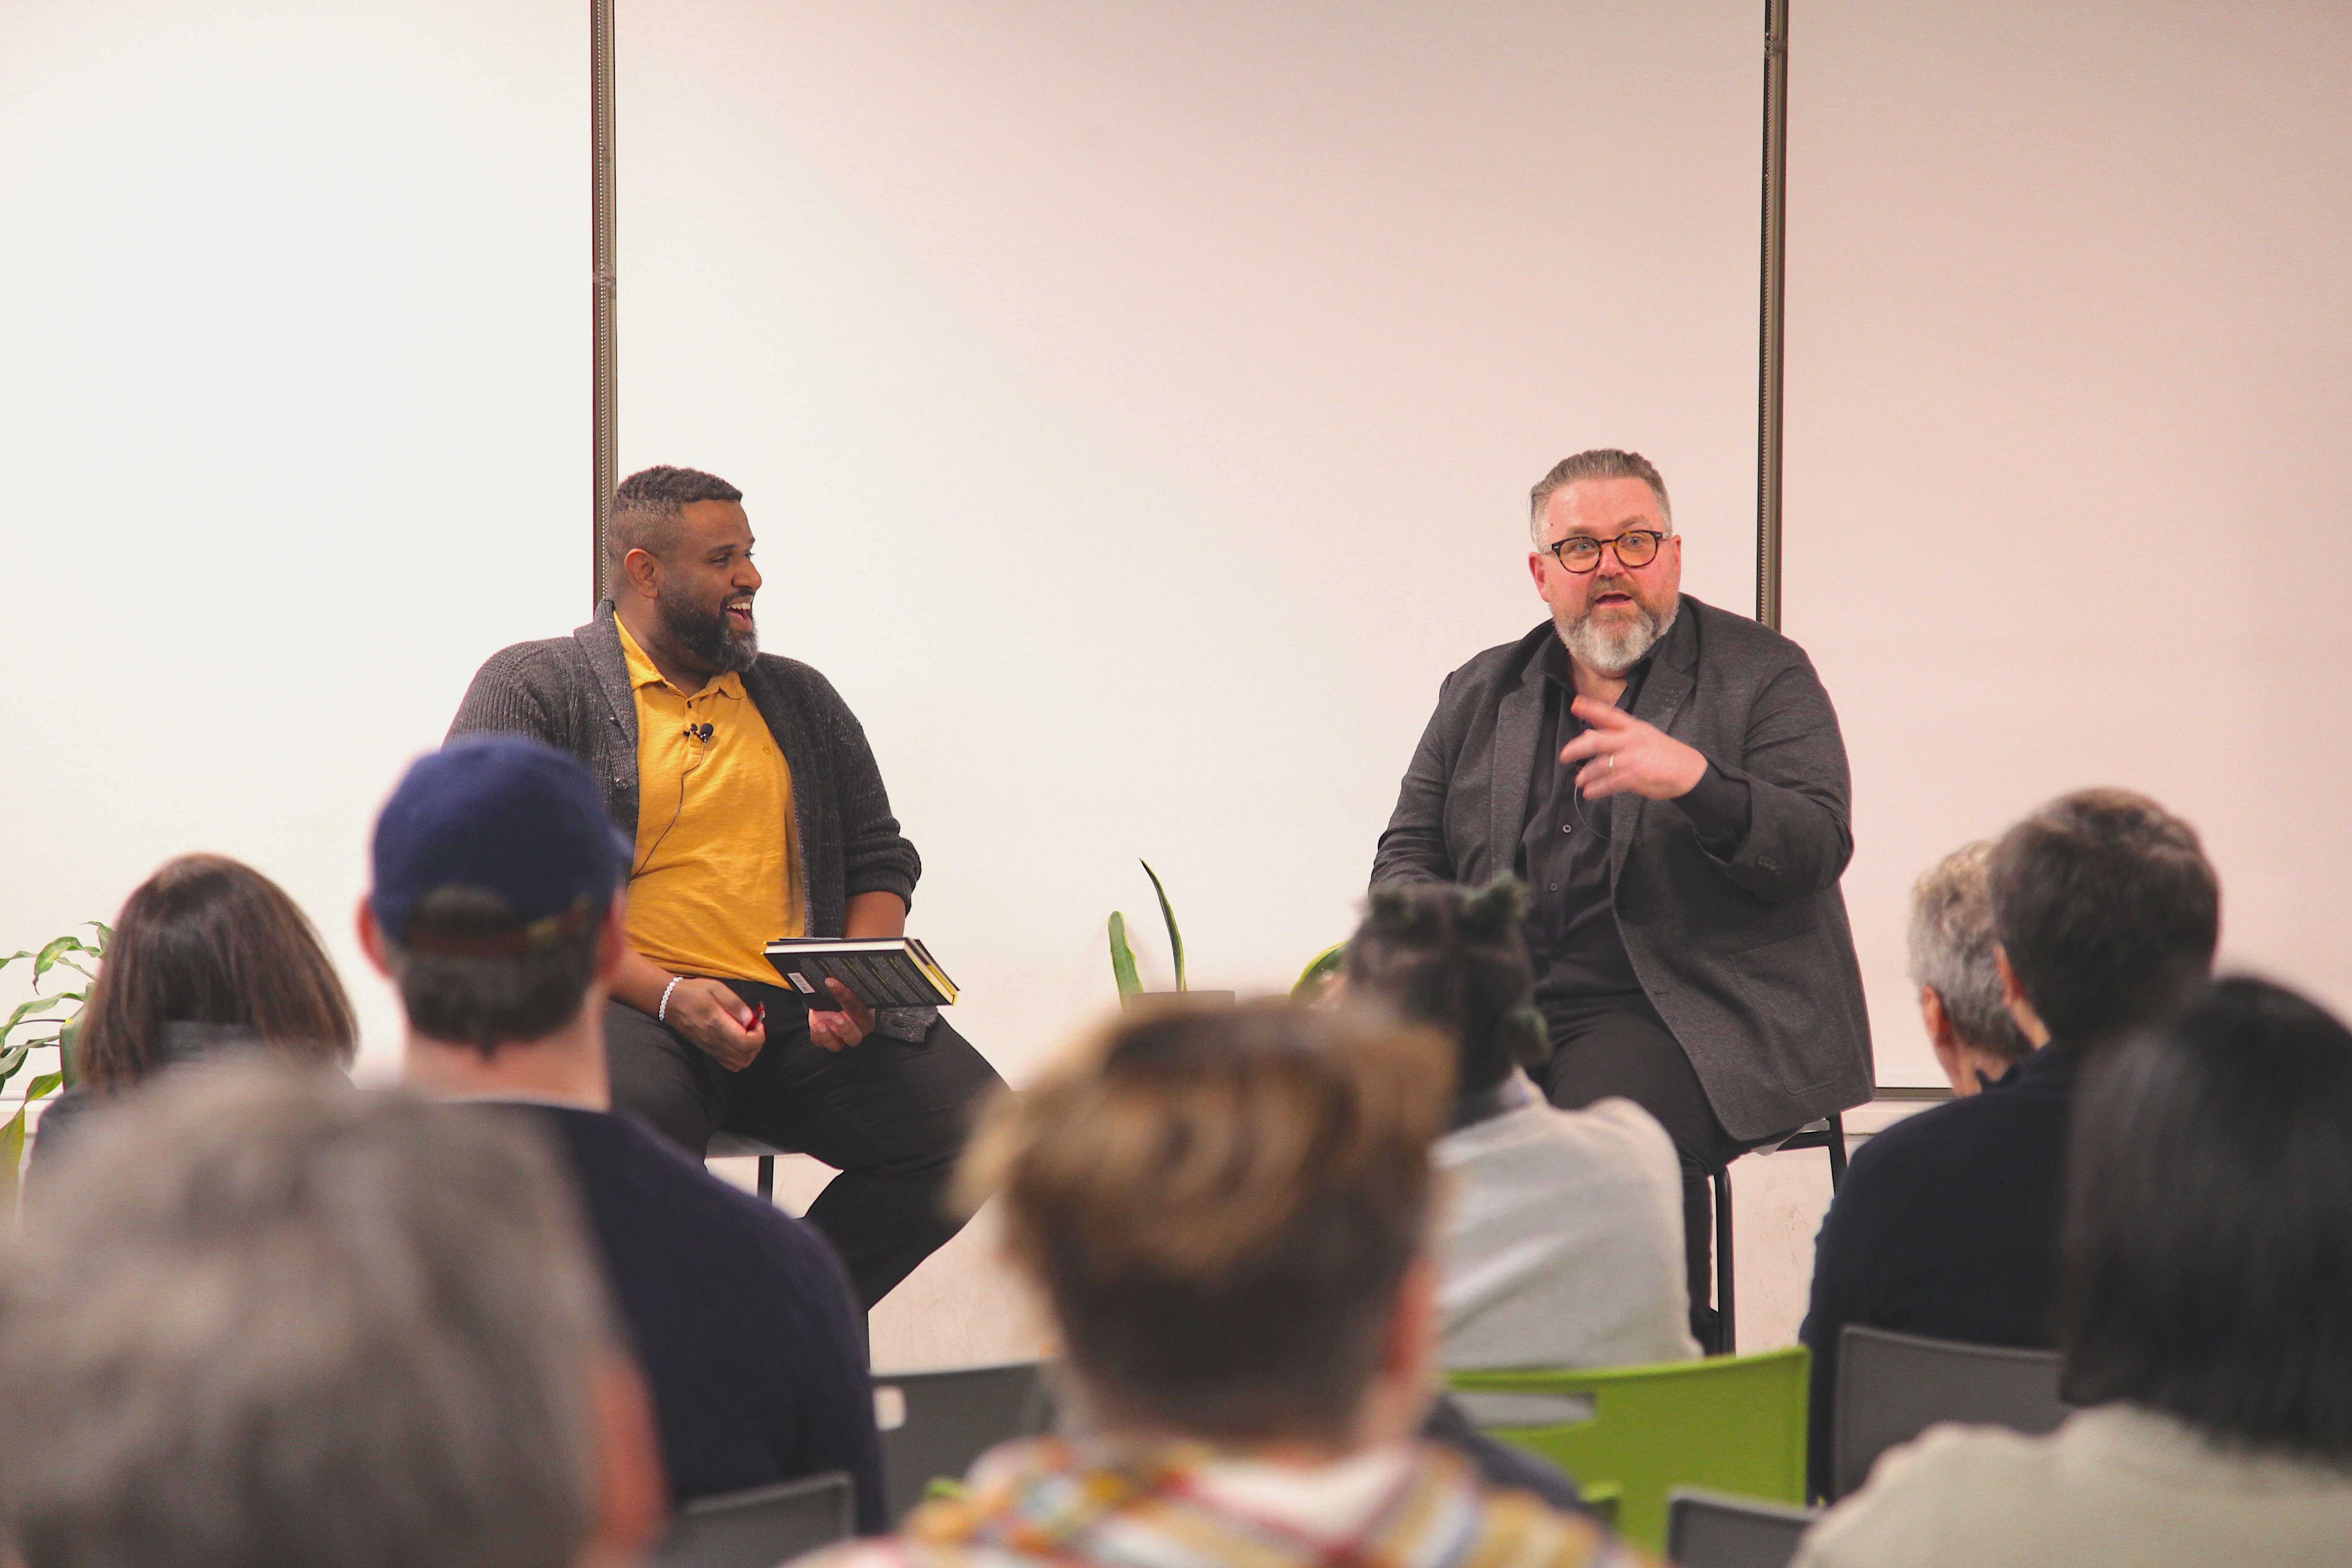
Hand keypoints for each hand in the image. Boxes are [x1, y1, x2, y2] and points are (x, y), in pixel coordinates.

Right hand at [666, 978, 765, 1070]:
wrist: (670, 1002)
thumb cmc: (694, 992)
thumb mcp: (716, 988)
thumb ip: (735, 1004)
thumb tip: (751, 1019)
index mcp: (716, 1022)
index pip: (745, 1042)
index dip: (759, 1036)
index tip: (758, 1024)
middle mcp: (712, 1040)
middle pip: (745, 1056)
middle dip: (757, 1044)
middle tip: (756, 1029)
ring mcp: (709, 1048)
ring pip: (738, 1064)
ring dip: (750, 1052)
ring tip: (749, 1036)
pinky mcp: (707, 1051)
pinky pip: (729, 1064)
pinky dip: (740, 1058)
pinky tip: (739, 1043)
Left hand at [808, 978, 875, 1052]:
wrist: (835, 998)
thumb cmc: (847, 992)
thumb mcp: (851, 986)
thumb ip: (850, 981)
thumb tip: (842, 963)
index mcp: (866, 1015)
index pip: (860, 1008)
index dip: (847, 996)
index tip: (831, 982)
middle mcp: (855, 1029)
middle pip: (854, 1036)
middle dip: (846, 1028)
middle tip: (838, 1017)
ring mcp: (840, 1037)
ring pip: (837, 1045)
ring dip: (829, 1037)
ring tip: (821, 1026)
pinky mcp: (826, 1039)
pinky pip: (820, 1043)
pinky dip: (817, 1036)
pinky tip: (815, 1027)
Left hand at [1560, 696, 1708, 801]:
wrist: (1689, 770)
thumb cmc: (1663, 753)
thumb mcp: (1641, 736)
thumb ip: (1615, 734)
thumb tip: (1589, 732)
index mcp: (1633, 727)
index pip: (1609, 714)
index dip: (1591, 708)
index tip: (1575, 704)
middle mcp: (1631, 740)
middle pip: (1597, 741)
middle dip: (1577, 748)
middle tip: (1564, 755)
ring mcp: (1633, 758)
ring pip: (1601, 765)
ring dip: (1586, 774)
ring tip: (1579, 781)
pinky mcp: (1636, 777)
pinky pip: (1610, 783)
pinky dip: (1597, 789)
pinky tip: (1589, 793)